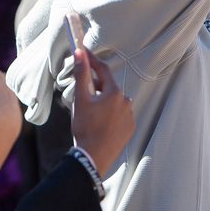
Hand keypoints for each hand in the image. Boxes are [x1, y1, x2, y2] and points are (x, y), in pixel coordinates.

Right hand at [70, 49, 132, 175]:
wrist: (93, 156)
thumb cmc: (85, 128)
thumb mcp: (80, 99)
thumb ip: (81, 75)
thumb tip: (80, 54)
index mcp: (114, 93)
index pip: (102, 70)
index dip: (91, 61)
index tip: (83, 53)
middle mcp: (126, 102)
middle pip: (108, 87)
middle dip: (95, 86)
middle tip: (82, 91)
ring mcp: (129, 116)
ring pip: (114, 102)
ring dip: (103, 102)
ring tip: (90, 113)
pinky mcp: (129, 128)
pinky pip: (119, 115)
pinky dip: (110, 114)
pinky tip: (99, 123)